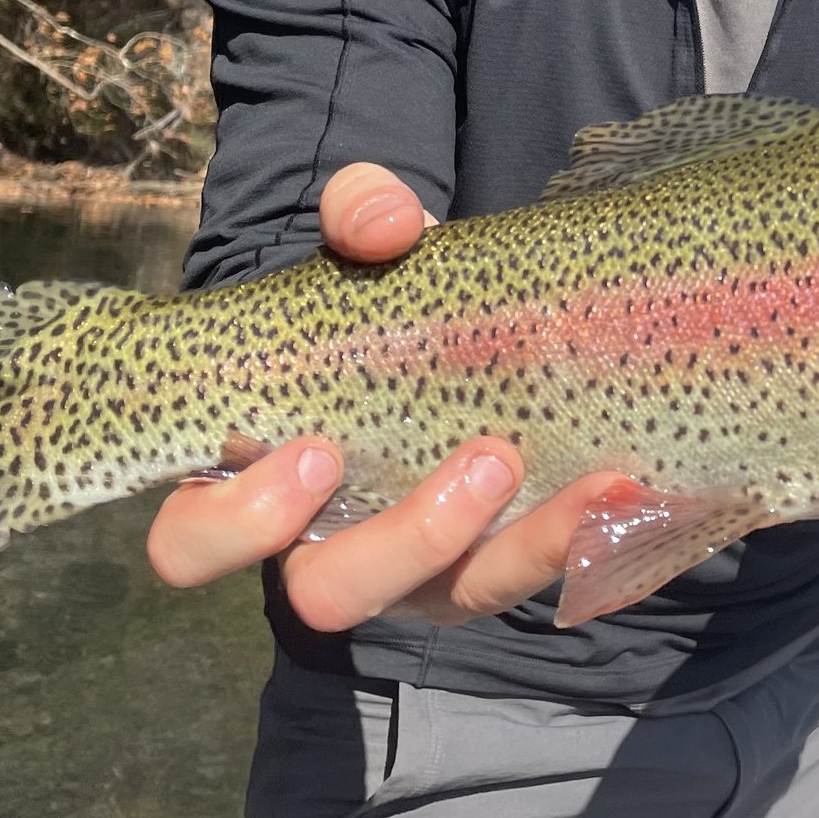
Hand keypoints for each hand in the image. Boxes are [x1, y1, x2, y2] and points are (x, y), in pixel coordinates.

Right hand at [146, 162, 634, 628]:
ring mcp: (419, 572)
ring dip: (514, 545)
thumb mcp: (365, 257)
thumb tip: (382, 221)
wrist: (464, 334)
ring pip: (450, 598)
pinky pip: (533, 579)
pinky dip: (578, 538)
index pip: (193, 544)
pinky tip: (625, 489)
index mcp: (252, 485)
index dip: (238, 521)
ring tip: (573, 469)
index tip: (315, 450)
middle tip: (475, 458)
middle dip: (399, 539)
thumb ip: (359, 219)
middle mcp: (327, 547)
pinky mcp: (495, 569)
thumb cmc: (376, 306)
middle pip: (327, 598)